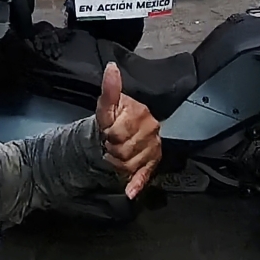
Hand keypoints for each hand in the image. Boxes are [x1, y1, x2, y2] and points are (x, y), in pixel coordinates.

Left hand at [95, 62, 161, 199]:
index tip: (105, 134)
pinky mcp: (153, 161)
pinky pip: (145, 174)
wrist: (117, 133)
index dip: (108, 136)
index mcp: (140, 113)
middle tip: (108, 146)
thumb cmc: (111, 119)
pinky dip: (136, 184)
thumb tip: (111, 67)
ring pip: (130, 165)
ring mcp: (153, 145)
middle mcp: (151, 128)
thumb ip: (109, 89)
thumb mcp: (105, 106)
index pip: (118, 133)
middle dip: (111, 150)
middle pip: (124, 150)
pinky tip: (130, 192)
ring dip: (117, 165)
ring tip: (114, 156)